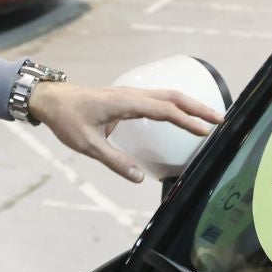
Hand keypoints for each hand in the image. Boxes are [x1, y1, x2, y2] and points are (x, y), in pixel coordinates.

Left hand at [27, 81, 222, 182]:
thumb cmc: (67, 119)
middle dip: (198, 108)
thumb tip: (138, 178)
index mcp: (125, 103)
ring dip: (189, 105)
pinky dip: (176, 105)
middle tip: (221, 120)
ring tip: (210, 118)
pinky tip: (182, 116)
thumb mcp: (87, 145)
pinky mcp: (127, 98)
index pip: (164, 110)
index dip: (186, 121)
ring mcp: (130, 94)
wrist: (50, 99)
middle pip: (173, 97)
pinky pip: (158, 98)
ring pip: (167, 95)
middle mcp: (132, 94)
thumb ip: (114, 161)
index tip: (206, 131)